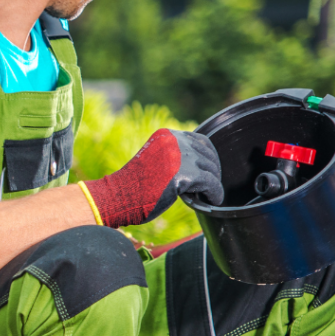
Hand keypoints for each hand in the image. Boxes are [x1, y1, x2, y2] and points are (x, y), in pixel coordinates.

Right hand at [84, 129, 222, 227]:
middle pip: (207, 154)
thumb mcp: (154, 160)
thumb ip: (172, 157)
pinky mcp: (186, 174)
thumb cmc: (133, 185)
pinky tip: (213, 200)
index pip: (199, 140)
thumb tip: (196, 166)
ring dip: (213, 182)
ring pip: (211, 168)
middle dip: (213, 170)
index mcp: (167, 135)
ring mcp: (181, 156)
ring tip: (209, 194)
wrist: (119, 196)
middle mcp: (175, 141)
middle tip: (210, 186)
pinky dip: (215, 193)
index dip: (208, 156)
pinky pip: (211, 182)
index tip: (209, 169)